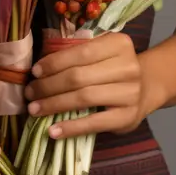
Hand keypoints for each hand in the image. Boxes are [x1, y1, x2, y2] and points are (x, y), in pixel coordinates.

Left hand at [23, 33, 145, 138]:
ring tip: (35, 109)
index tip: (35, 72)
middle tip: (30, 93)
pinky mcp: (127, 117)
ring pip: (83, 98)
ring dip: (54, 105)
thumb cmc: (113, 67)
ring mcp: (130, 93)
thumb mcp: (102, 52)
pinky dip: (71, 127)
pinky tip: (53, 131)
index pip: (81, 52)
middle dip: (49, 85)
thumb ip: (78, 53)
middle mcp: (128, 67)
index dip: (54, 63)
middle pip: (79, 76)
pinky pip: (94, 123)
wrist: (145, 88)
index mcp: (119, 43)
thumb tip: (41, 68)